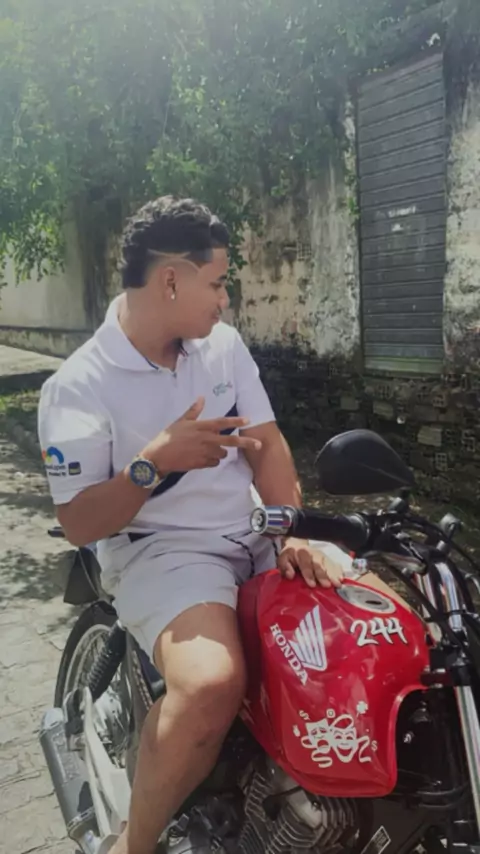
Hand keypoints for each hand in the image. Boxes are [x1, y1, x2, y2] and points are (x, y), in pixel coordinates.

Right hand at [143, 397, 261, 472]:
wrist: (159, 457)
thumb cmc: (168, 437)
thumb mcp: (180, 421)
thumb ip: (194, 411)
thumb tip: (202, 398)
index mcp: (201, 427)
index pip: (222, 422)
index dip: (236, 420)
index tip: (248, 420)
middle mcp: (206, 439)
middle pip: (230, 440)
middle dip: (246, 442)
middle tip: (259, 445)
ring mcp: (205, 453)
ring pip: (223, 454)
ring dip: (221, 452)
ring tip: (211, 450)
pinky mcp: (202, 464)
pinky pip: (214, 463)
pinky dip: (213, 461)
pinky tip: (204, 458)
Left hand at [278, 538, 343, 588]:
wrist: (298, 545)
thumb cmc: (290, 556)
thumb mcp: (283, 559)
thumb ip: (285, 566)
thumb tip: (290, 575)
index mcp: (301, 553)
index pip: (306, 564)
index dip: (309, 574)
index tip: (312, 585)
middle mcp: (314, 554)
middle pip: (319, 565)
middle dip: (323, 575)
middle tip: (327, 585)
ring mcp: (322, 556)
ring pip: (328, 565)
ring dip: (333, 575)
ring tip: (337, 583)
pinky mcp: (328, 559)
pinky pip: (335, 565)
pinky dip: (339, 571)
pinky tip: (342, 578)